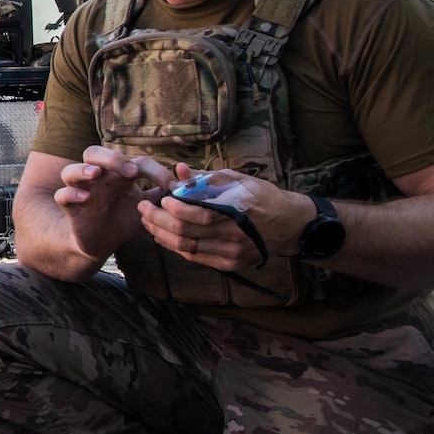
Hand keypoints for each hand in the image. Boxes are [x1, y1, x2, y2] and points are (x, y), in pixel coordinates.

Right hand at [56, 146, 172, 260]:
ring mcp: (81, 191)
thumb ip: (162, 196)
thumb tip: (187, 185)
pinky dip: (71, 194)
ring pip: (71, 170)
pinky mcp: (70, 208)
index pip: (135, 161)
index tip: (171, 185)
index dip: (154, 170)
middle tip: (131, 172)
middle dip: (112, 158)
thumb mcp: (147, 209)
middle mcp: (98, 178)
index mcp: (119, 175)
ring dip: (83, 170)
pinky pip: (62, 196)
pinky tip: (84, 199)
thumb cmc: (123, 221)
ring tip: (96, 175)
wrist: (102, 245)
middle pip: (95, 153)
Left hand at [137, 163, 304, 268]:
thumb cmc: (263, 197)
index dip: (175, 208)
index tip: (161, 198)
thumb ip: (207, 178)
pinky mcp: (230, 264)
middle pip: (187, 233)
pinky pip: (196, 257)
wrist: (289, 225)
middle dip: (159, 221)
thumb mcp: (239, 180)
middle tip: (144, 209)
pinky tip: (164, 236)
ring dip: (162, 235)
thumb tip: (179, 170)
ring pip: (187, 248)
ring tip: (148, 222)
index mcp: (238, 211)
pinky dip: (176, 247)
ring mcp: (232, 252)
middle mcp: (234, 235)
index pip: (198, 214)